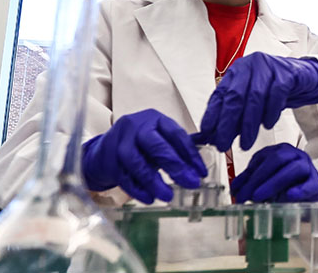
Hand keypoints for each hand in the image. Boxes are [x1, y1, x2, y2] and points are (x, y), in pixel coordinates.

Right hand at [81, 109, 207, 203]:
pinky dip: (138, 190)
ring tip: (168, 196)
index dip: (191, 154)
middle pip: (158, 147)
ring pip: (138, 164)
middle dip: (176, 167)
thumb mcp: (160, 136)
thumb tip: (212, 142)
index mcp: (155, 119)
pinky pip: (124, 177)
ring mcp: (120, 143)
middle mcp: (136, 127)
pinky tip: (150, 198)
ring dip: (155, 182)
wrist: (105, 148)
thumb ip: (181, 142)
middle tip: (192, 183)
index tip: (201, 172)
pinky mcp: (109, 161)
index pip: (176, 135)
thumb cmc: (140, 142)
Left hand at [193, 52, 317, 151]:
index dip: (212, 115)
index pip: (220, 94)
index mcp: (237, 72)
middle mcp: (250, 66)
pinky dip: (270, 112)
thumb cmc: (275, 90)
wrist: (305, 78)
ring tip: (246, 143)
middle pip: (235, 96)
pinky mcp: (287, 73)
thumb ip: (235, 116)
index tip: (207, 134)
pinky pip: (277, 94)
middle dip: (227, 123)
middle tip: (223, 144)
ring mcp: (269, 67)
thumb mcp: (252, 103)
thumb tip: (214, 136)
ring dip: (249, 124)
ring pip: (255, 97)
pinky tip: (268, 125)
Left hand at [231, 143, 317, 202]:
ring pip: (293, 169)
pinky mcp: (316, 182)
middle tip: (246, 195)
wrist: (308, 194)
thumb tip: (235, 189)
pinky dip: (300, 190)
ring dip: (274, 183)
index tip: (237, 191)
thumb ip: (250, 181)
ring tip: (259, 197)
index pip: (262, 158)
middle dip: (258, 178)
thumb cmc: (285, 185)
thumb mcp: (265, 181)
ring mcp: (307, 167)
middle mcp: (294, 155)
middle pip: (277, 160)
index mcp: (280, 151)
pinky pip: (310, 184)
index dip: (248, 174)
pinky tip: (289, 195)